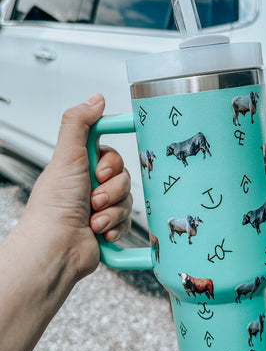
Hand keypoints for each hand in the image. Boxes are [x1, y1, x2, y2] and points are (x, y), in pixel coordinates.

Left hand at [20, 93, 131, 280]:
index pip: (109, 153)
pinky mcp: (108, 228)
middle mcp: (89, 186)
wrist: (55, 250)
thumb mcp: (66, 157)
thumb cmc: (52, 209)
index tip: (105, 168)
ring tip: (93, 217)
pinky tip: (99, 231)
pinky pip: (128, 222)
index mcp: (78, 167)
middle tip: (92, 196)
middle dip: (111, 189)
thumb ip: (79, 124)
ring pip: (127, 200)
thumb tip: (94, 100)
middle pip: (123, 176)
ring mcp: (99, 208)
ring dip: (111, 210)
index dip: (110, 161)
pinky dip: (115, 227)